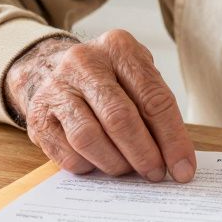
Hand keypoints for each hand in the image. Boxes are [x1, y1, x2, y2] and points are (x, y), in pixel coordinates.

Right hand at [3, 29, 196, 182]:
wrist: (48, 70)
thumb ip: (155, 107)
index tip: (183, 168)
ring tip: (128, 170)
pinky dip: (90, 166)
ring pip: (89, 138)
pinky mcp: (38, 117)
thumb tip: (176, 159)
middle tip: (156, 174)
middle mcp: (83, 62)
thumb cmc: (106, 78)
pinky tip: (100, 163)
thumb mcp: (134, 75)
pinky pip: (68, 154)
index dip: (172, 138)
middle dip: (144, 154)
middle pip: (120, 118)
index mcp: (118, 48)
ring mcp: (56, 89)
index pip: (153, 97)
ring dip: (116, 163)